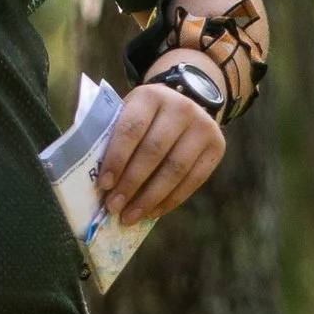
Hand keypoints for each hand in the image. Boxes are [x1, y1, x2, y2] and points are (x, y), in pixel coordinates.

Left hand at [94, 76, 226, 225]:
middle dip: (131, 184)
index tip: (104, 185)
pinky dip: (171, 200)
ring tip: (130, 216)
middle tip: (113, 207)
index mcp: (150, 97)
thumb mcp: (126, 113)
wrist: (186, 102)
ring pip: (175, 170)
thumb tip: (97, 181)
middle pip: (153, 152)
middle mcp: (181, 108)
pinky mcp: (217, 147)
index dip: (117, 158)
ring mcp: (203, 127)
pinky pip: (194, 180)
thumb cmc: (144, 117)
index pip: (131, 129)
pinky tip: (152, 212)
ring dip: (150, 198)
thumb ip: (111, 137)